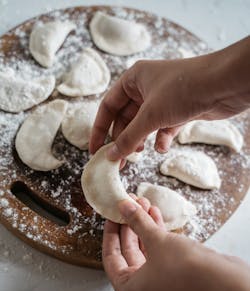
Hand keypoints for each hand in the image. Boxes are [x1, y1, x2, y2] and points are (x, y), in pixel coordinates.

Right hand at [90, 37, 249, 159]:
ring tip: (140, 153)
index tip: (95, 150)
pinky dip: (162, 138)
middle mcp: (146, 88)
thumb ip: (129, 138)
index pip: (108, 107)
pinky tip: (163, 147)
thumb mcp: (150, 116)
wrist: (225, 84)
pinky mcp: (178, 109)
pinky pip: (163, 127)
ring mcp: (163, 99)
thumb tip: (111, 156)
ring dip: (141, 140)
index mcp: (133, 79)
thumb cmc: (184, 89)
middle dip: (123, 140)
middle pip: (125, 118)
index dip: (100, 129)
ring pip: (144, 124)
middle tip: (119, 161)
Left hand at [103, 196, 217, 290]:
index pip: (111, 256)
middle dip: (130, 224)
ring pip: (145, 248)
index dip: (110, 232)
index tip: (111, 214)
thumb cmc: (185, 271)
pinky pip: (159, 249)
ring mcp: (159, 281)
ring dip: (144, 225)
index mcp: (129, 290)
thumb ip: (137, 222)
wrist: (224, 284)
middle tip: (129, 204)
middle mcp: (142, 289)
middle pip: (128, 250)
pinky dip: (157, 232)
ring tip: (143, 202)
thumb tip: (123, 205)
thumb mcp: (156, 241)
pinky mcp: (174, 272)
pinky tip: (155, 213)